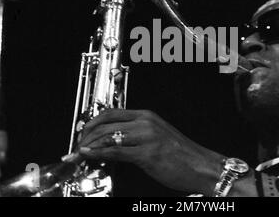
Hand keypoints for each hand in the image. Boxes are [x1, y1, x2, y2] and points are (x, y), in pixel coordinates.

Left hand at [76, 108, 225, 194]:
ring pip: (108, 135)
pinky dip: (98, 152)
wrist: (202, 166)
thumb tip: (111, 144)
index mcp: (147, 116)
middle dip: (85, 134)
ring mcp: (146, 136)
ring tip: (78, 154)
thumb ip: (135, 137)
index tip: (82, 133)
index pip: (111, 113)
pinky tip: (89, 155)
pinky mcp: (147, 153)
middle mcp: (145, 122)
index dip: (92, 122)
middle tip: (76, 145)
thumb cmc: (182, 154)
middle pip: (105, 122)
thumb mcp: (156, 138)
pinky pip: (116, 150)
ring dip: (88, 145)